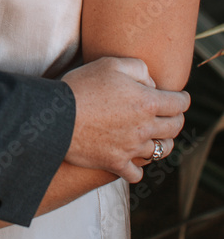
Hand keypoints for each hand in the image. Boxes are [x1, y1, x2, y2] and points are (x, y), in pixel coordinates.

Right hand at [62, 56, 189, 182]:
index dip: (183, 98)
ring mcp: (131, 148)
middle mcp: (144, 127)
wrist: (55, 117)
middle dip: (177, 120)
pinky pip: (136, 174)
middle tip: (172, 115)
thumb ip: (138, 68)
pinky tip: (133, 160)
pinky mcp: (115, 163)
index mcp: (147, 102)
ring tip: (156, 137)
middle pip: (174, 128)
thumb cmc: (82, 85)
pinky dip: (138, 168)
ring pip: (161, 151)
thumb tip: (151, 83)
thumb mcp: (110, 64)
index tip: (181, 97)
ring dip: (162, 143)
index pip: (179, 104)